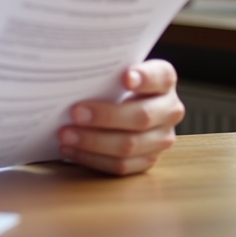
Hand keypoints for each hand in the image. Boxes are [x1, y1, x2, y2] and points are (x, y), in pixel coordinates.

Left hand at [58, 59, 184, 175]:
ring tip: (66, 135)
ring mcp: (162, 138)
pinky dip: (92, 159)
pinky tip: (71, 149)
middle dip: (106, 116)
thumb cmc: (111, 82)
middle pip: (142, 116)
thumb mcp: (112, 71)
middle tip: (75, 113)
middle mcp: (169, 109)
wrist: (118, 102)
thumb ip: (104, 71)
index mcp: (164, 80)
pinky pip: (121, 165)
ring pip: (130, 145)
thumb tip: (73, 72)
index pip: (161, 76)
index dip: (145, 77)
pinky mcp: (148, 160)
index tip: (126, 78)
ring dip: (94, 142)